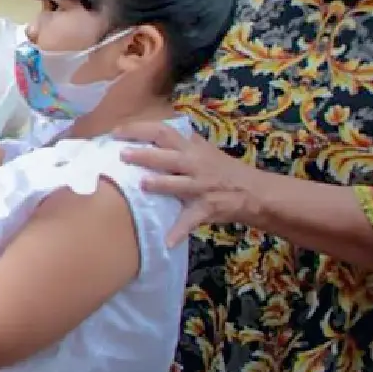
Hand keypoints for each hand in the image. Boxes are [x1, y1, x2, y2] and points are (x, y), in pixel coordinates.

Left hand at [118, 122, 263, 244]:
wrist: (255, 192)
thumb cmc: (223, 170)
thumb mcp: (203, 149)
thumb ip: (179, 143)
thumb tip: (148, 133)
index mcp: (191, 148)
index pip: (163, 131)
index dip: (139, 130)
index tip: (117, 132)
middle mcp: (195, 164)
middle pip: (168, 156)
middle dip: (145, 155)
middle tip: (122, 155)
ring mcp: (201, 186)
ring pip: (179, 184)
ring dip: (160, 184)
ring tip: (142, 185)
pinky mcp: (207, 208)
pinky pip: (191, 220)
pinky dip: (179, 231)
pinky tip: (167, 241)